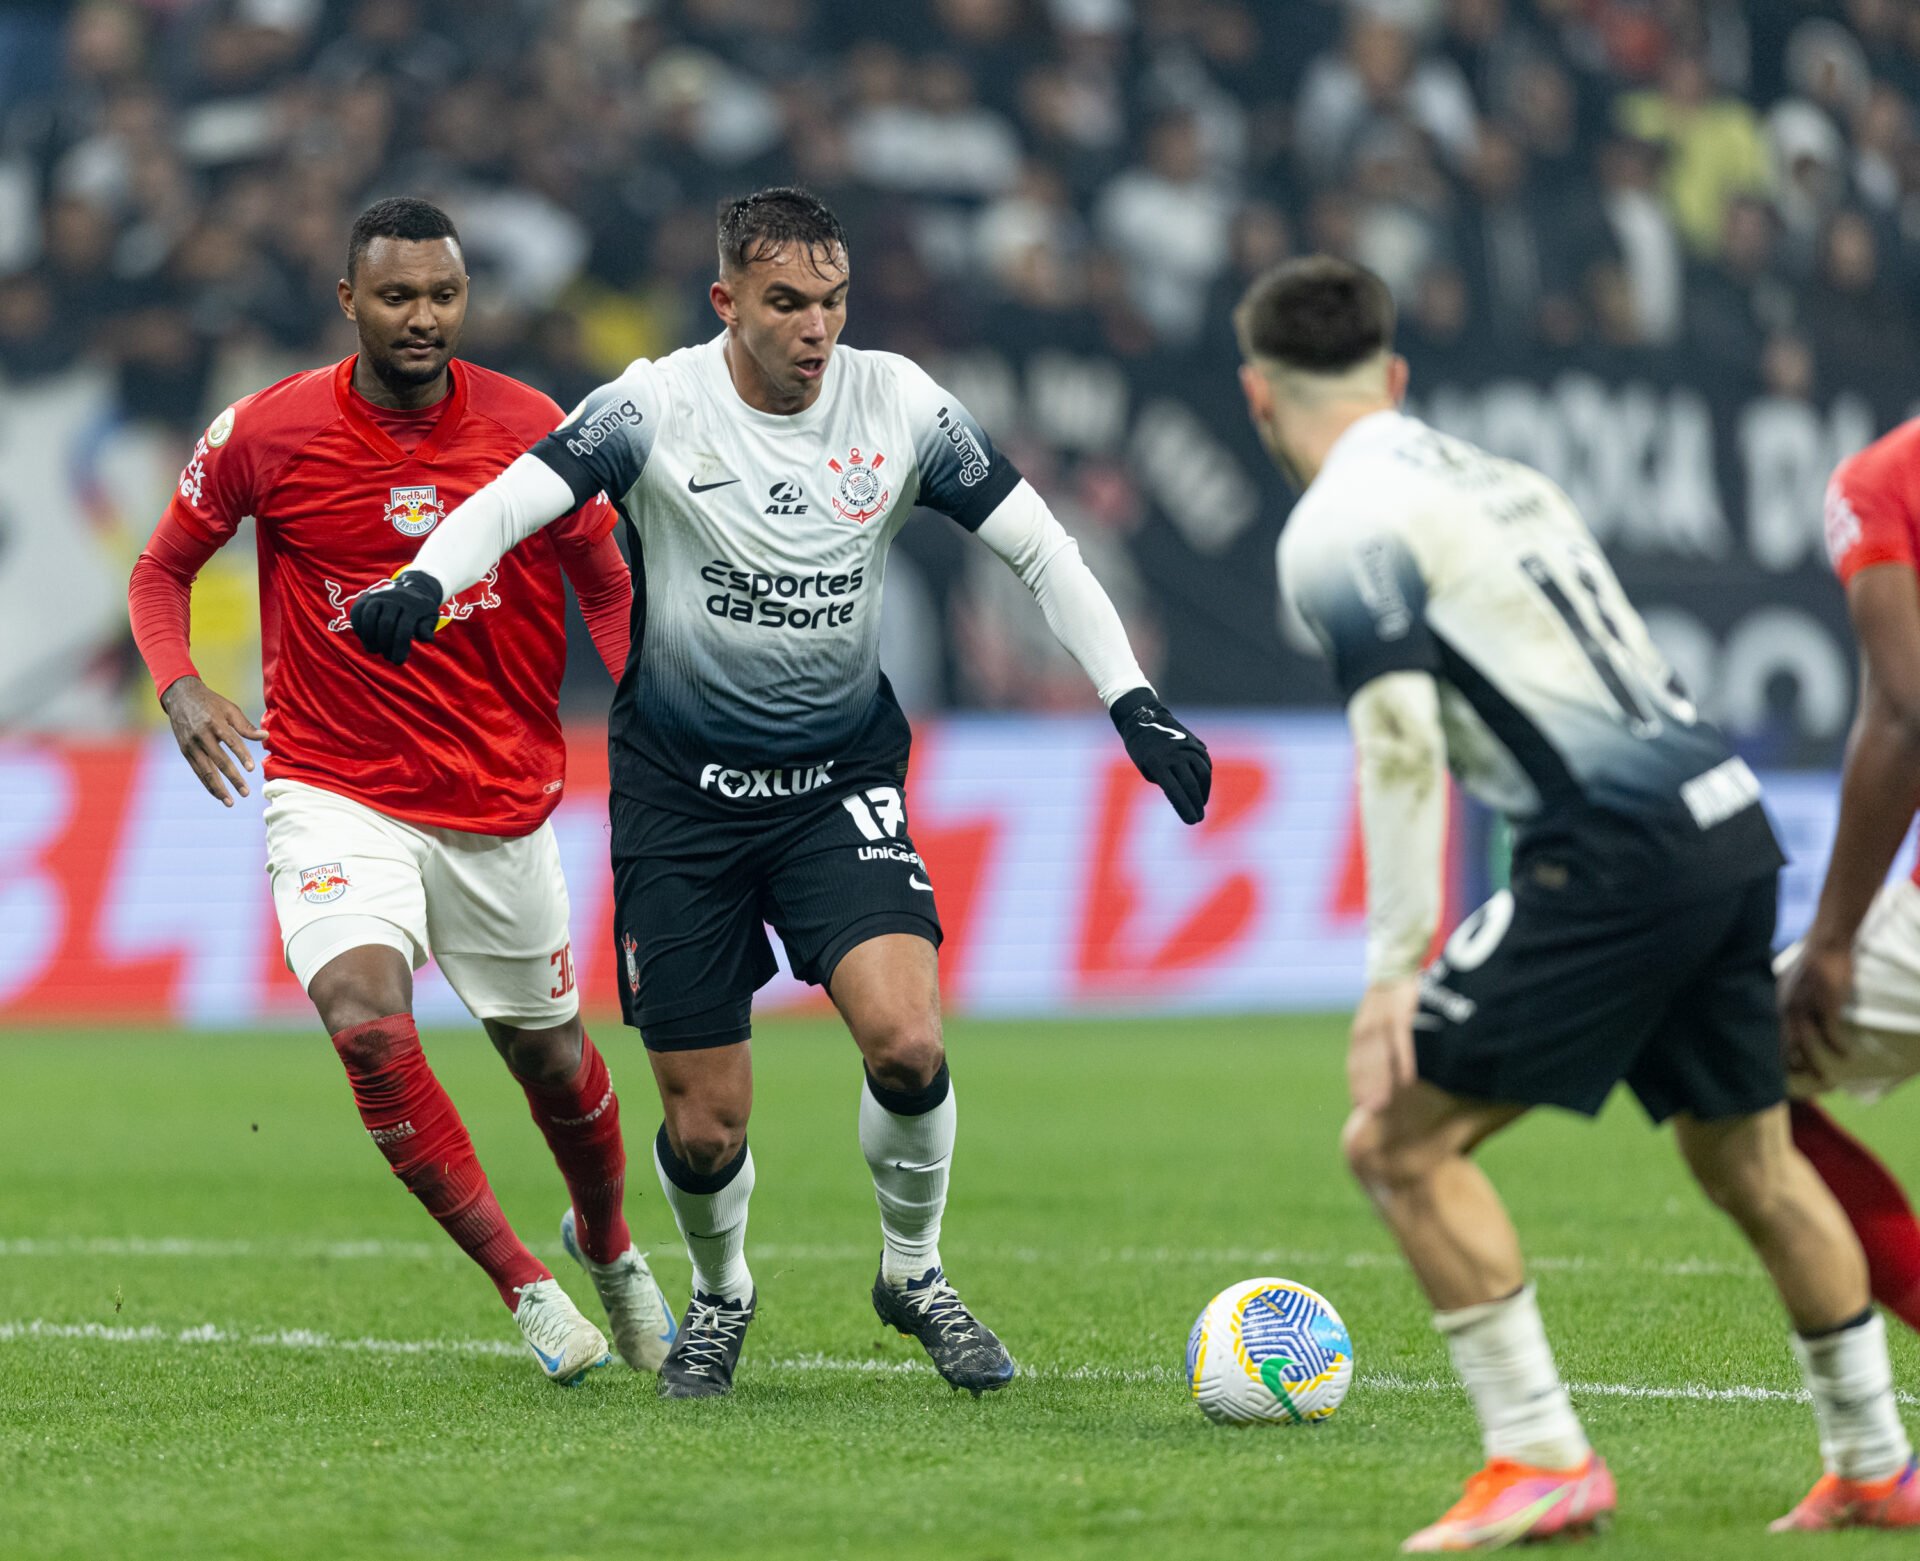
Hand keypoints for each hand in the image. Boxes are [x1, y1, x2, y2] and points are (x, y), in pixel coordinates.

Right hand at [161, 676, 264, 807]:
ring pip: (205, 771)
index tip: (251, 769)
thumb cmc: (211, 703)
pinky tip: (218, 794)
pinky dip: (207, 784)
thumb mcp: (230, 709)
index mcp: (214, 723)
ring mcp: (191, 745)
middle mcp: (201, 736)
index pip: (230, 742)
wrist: (180, 697)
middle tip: (246, 793)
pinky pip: (197, 771)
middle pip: (218, 761)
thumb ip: (246, 726)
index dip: (241, 755)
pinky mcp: (185, 751)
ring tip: (231, 802)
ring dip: (218, 788)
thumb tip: (266, 736)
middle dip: (233, 778)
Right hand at [349, 571, 443, 664]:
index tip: (397, 662)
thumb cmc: (421, 611)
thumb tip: (426, 638)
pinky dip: (360, 630)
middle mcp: (395, 598)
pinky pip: (357, 614)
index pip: (404, 629)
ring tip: (375, 650)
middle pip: (386, 624)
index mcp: (413, 605)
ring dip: (369, 638)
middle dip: (385, 645)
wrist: (411, 588)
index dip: (399, 649)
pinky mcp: (365, 598)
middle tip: (388, 657)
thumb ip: (427, 628)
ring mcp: (378, 596)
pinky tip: (367, 640)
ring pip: (369, 616)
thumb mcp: (430, 618)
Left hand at [1110, 687, 1211, 824]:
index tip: (1192, 821)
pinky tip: (1202, 789)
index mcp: (1157, 762)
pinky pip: (1205, 764)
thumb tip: (1186, 797)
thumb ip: (1165, 782)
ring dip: (1203, 793)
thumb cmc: (1141, 749)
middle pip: (1191, 784)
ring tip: (1200, 804)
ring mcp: (1186, 747)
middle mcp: (1174, 754)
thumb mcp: (1146, 768)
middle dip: (1196, 804)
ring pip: (1202, 774)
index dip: (1184, 808)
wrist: (1146, 718)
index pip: (1174, 791)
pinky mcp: (1195, 743)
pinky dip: (1205, 778)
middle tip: (1198, 818)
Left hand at [1349, 976, 1420, 1112]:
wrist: (1397, 956)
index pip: (1356, 1060)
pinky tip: (1407, 1080)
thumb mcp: (1385, 1015)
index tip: (1360, 1109)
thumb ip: (1384, 1042)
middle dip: (1366, 1087)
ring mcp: (1382, 1014)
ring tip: (1383, 1107)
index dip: (1357, 1083)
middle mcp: (1367, 1022)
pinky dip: (1402, 1059)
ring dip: (1379, 1080)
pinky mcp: (1400, 1005)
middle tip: (1370, 1115)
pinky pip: (1400, 1037)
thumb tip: (1395, 1071)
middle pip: (1364, 1060)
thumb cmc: (1394, 993)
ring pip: (1378, 1053)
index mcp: (1362, 1027)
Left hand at [1780, 937, 1853, 1087]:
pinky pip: (1831, 1034)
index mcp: (1774, 1003)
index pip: (1768, 1034)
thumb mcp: (1782, 981)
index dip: (1771, 1053)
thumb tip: (1774, 1011)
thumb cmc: (1806, 963)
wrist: (1824, 946)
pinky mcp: (1825, 1006)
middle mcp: (1785, 1009)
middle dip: (1790, 1065)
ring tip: (1823, 1079)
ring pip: (1806, 1044)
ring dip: (1815, 1064)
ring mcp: (1805, 1009)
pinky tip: (1846, 1055)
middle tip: (1798, 1080)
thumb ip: (1778, 998)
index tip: (1770, 1070)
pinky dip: (1837, 1047)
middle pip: (1784, 1044)